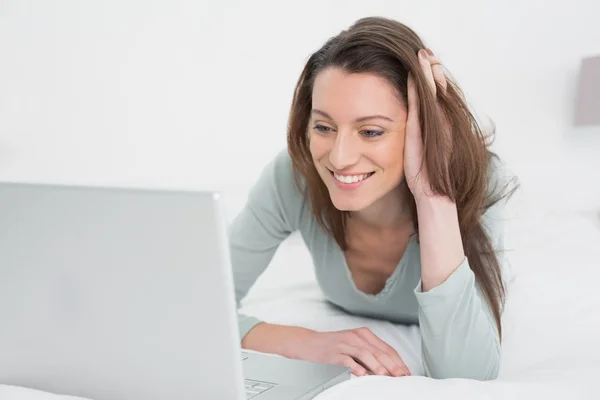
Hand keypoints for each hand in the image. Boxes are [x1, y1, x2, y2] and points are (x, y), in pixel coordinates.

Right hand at [243, 323, 409, 376]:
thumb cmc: (333, 346)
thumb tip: (389, 368)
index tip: (406, 373)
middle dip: (392, 365)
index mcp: (364, 334)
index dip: (398, 361)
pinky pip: (347, 360)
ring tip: (386, 376)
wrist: (308, 343)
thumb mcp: (354, 345)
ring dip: (377, 366)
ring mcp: (344, 343)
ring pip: (365, 354)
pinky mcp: (334, 352)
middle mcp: (356, 336)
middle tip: (401, 377)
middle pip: (378, 351)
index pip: (386, 348)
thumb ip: (370, 353)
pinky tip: (363, 375)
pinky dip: (356, 368)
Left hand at [404, 48, 449, 201]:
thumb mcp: (426, 153)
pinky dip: (418, 89)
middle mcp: (442, 124)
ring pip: (434, 94)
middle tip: (427, 52)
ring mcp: (435, 127)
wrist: (434, 194)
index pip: (440, 98)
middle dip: (434, 70)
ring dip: (428, 73)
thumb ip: (425, 138)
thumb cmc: (428, 178)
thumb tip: (420, 132)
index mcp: (443, 128)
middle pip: (440, 91)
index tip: (430, 65)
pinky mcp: (424, 131)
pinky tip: (413, 75)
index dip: (437, 81)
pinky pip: (421, 105)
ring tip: (424, 54)